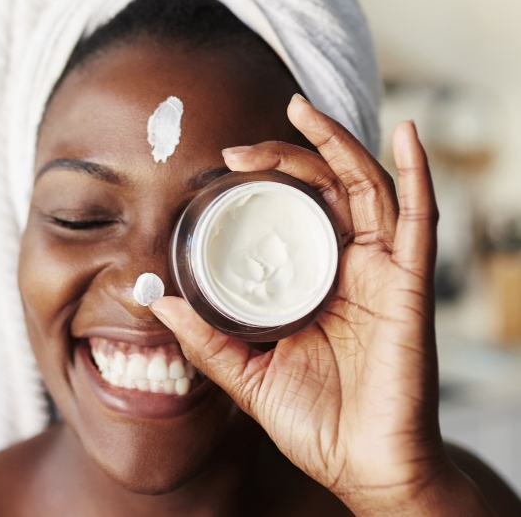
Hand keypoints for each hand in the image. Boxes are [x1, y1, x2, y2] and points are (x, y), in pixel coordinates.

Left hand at [151, 95, 492, 514]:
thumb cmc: (315, 420)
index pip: (293, 212)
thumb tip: (157, 302)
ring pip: (365, 187)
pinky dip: (417, 172)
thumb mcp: (248, 373)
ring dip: (338, 144)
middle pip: (324, 188)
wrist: (363, 467)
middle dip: (287, 156)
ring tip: (303, 109)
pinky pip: (419, 218)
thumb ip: (207, 339)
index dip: (263, 183)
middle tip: (239, 148)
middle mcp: (349, 266)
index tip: (222, 169)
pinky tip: (407, 134)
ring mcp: (381, 270)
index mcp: (313, 280)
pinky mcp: (409, 285)